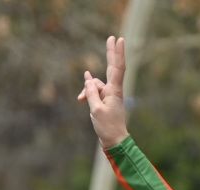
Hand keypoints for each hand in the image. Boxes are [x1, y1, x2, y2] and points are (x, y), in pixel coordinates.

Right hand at [78, 35, 129, 149]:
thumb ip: (91, 93)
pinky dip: (87, 95)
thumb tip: (88, 78)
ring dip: (87, 90)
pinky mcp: (106, 102)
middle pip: (113, 68)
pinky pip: (94, 93)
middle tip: (113, 37)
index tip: (119, 40)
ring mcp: (110, 96)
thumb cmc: (107, 127)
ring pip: (96, 85)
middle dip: (111, 53)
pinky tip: (80, 99)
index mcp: (114, 91)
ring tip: (81, 100)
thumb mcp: (95, 110)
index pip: (117, 68)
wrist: (114, 142)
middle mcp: (114, 91)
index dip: (117, 53)